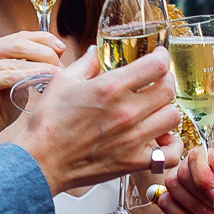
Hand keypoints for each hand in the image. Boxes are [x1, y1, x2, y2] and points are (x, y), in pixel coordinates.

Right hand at [0, 31, 64, 145]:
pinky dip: (27, 76)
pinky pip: (6, 77)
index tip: (62, 48)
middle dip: (45, 53)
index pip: (20, 36)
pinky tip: (44, 77)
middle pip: (18, 44)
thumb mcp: (17, 81)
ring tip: (59, 73)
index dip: (44, 39)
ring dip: (41, 66)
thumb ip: (29, 64)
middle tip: (61, 66)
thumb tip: (58, 52)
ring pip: (14, 61)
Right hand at [0, 46, 179, 194]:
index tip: (159, 57)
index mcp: (110, 88)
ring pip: (173, 117)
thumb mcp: (63, 82)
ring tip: (155, 110)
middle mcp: (126, 112)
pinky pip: (170, 154)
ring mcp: (133, 139)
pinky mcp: (134, 162)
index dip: (162, 57)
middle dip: (165, 81)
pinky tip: (160, 139)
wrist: (41, 161)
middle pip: (168, 90)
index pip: (157, 66)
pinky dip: (171, 146)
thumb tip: (96, 52)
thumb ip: (86, 63)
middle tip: (157, 82)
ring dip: (166, 110)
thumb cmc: (48, 124)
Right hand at [157, 144, 213, 213]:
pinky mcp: (175, 198)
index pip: (197, 156)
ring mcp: (183, 180)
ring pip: (172, 186)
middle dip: (202, 196)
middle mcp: (196, 162)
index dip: (204, 177)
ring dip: (193, 205)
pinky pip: (165, 202)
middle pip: (182, 172)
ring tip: (213, 213)